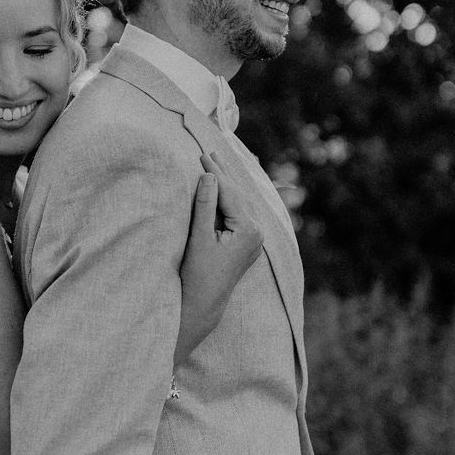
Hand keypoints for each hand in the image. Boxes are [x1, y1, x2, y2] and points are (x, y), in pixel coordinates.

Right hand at [175, 153, 263, 363]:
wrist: (204, 303)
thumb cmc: (198, 273)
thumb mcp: (199, 238)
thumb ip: (204, 206)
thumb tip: (208, 176)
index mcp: (248, 231)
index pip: (229, 193)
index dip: (215, 173)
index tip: (201, 155)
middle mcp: (257, 233)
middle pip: (239, 194)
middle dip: (224, 173)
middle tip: (209, 151)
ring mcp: (255, 238)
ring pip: (242, 201)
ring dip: (228, 183)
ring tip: (215, 163)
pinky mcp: (249, 242)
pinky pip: (241, 211)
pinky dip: (231, 197)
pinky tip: (223, 187)